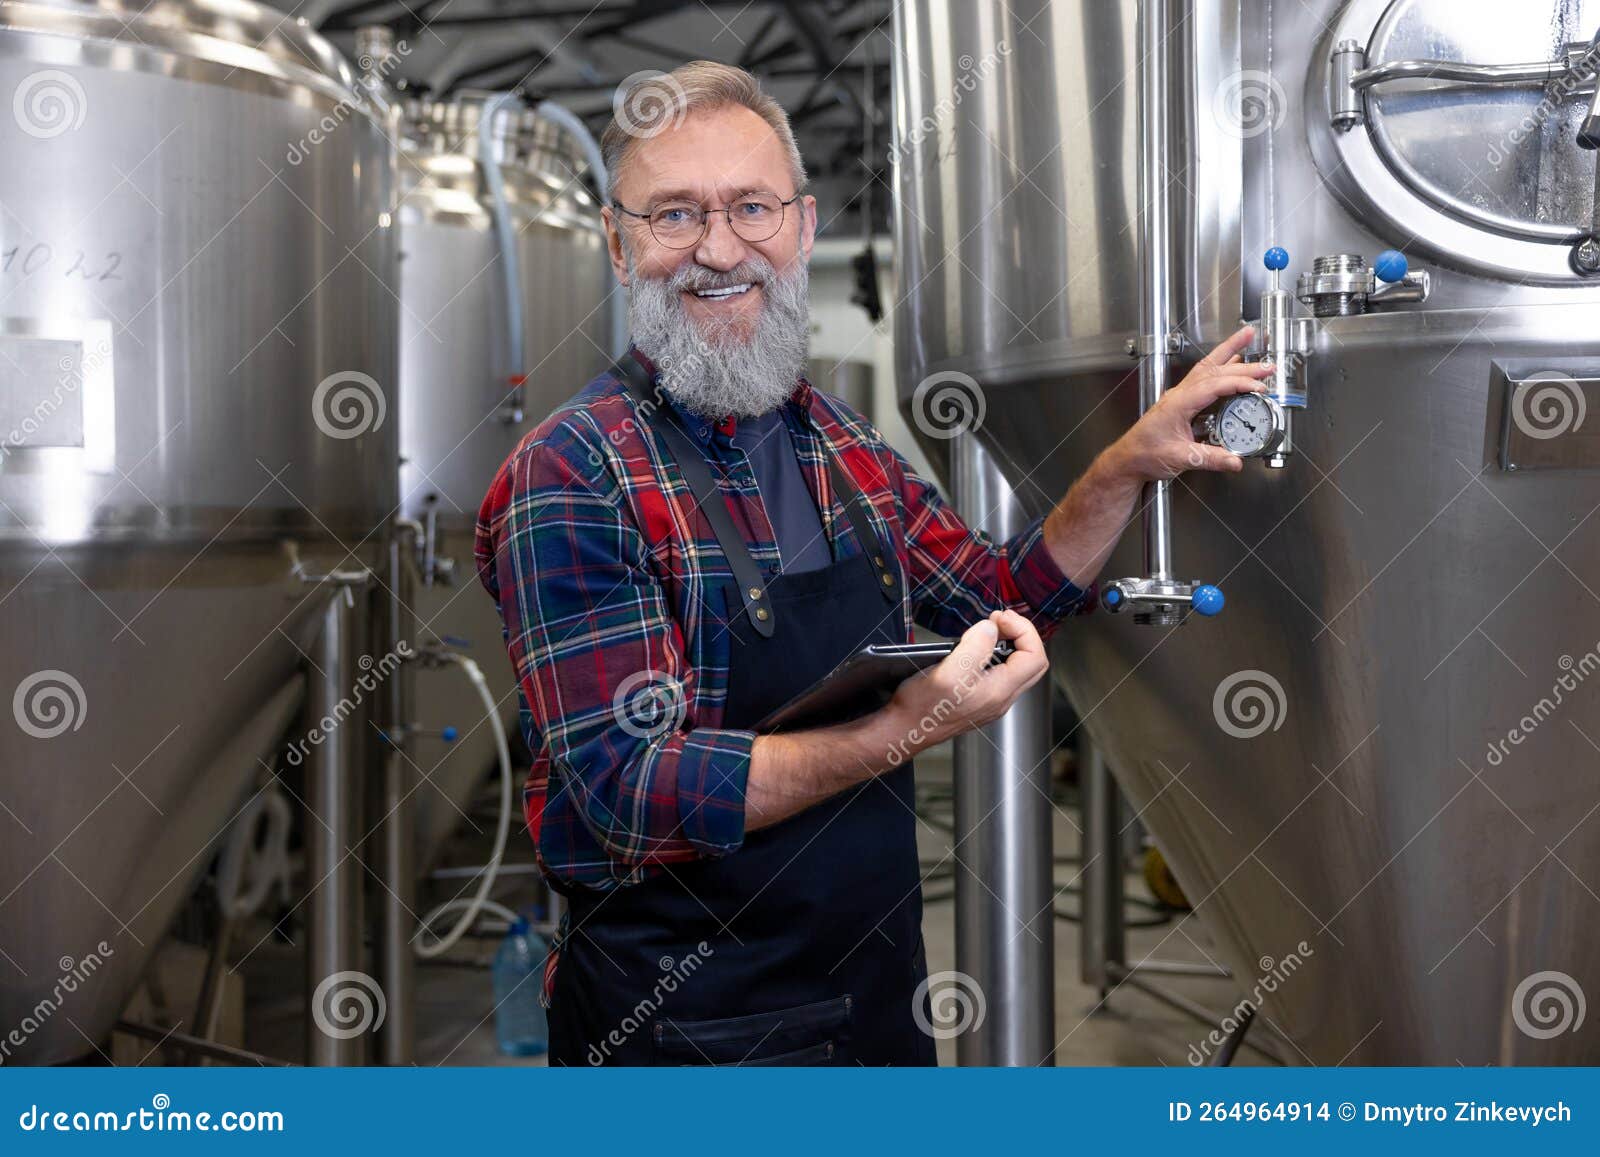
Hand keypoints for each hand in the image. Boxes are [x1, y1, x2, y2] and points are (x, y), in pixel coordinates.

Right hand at [884, 610, 1049, 757]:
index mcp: (1000, 691)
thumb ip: (976, 646)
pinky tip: (976, 649)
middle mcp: (1001, 698)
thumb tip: (991, 628)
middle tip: (998, 620)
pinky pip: (1002, 674)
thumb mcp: (949, 670)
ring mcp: (992, 701)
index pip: (1035, 655)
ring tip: (987, 631)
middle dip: (1021, 635)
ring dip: (1009, 644)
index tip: (998, 618)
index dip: (1022, 630)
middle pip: (1033, 662)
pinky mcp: (981, 699)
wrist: (905, 730)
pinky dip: (996, 655)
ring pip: (1019, 668)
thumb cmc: (922, 706)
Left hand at [1100, 326, 1275, 481]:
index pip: (1213, 386)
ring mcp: (1180, 396)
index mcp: (1177, 403)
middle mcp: (1179, 395)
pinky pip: (1204, 377)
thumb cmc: (1144, 455)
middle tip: (1267, 364)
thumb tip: (1234, 460)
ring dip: (1229, 352)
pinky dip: (1221, 367)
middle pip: (1213, 371)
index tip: (1259, 387)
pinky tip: (1233, 363)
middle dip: (1243, 365)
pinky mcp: (1182, 402)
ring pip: (1207, 367)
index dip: (1238, 384)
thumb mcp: (1179, 459)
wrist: (1128, 460)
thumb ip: (1209, 459)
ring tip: (1248, 337)